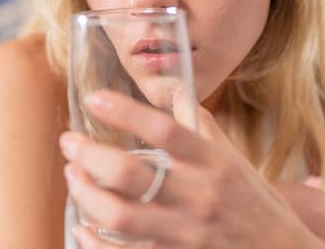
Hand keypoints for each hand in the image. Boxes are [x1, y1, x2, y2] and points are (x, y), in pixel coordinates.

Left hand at [59, 91, 324, 247]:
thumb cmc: (254, 203)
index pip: (164, 129)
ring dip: (86, 194)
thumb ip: (201, 126)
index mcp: (213, 163)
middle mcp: (198, 196)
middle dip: (89, 155)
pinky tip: (81, 227)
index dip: (125, 112)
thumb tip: (176, 91)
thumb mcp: (233, 159)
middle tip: (70, 142)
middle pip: (131, 173)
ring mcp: (186, 232)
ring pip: (121, 216)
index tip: (94, 99)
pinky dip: (96, 242)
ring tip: (73, 175)